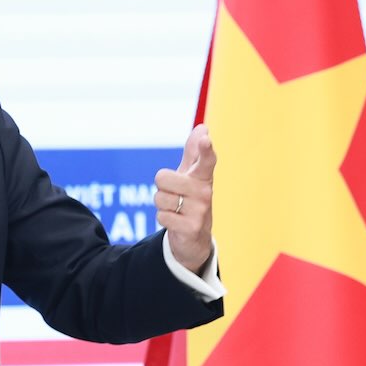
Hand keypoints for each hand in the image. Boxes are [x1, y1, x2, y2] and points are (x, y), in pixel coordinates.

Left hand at [154, 124, 215, 272]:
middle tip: (175, 195)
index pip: (206, 159)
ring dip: (162, 205)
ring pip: (160, 199)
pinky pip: (161, 216)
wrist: (195, 238)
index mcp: (203, 176)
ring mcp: (200, 210)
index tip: (206, 140)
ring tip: (176, 210)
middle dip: (161, 188)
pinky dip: (164, 219)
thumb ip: (194, 152)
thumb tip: (203, 128)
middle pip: (162, 178)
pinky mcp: (192, 227)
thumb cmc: (190, 199)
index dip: (204, 149)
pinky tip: (176, 222)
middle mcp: (204, 192)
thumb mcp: (191, 175)